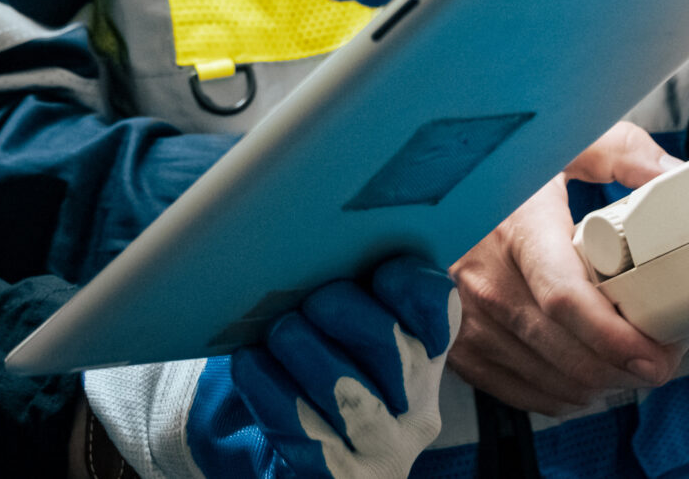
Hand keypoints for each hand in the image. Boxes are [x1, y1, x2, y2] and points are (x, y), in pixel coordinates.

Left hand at [228, 257, 458, 478]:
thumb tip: (306, 237)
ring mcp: (385, 448)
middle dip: (343, 314)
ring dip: (307, 354)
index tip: (374, 269)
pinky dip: (274, 394)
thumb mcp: (329, 324)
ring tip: (277, 333)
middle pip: (395, 346)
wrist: (281, 452)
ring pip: (353, 396)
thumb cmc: (300, 365)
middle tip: (306, 303)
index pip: (438, 308)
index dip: (410, 284)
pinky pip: (312, 438)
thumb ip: (337, 283)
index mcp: (422, 352)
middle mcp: (416, 403)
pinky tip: (250, 366)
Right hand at [450, 123, 685, 417]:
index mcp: (514, 226)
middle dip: (627, 368)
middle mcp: (484, 278)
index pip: (565, 298)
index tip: (656, 352)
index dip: (616, 337)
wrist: (429, 172)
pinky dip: (565, 391)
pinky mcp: (459, 343)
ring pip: (552, 379)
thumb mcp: (560, 142)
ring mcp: (466, 317)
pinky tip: (588, 370)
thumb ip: (622, 153)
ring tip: (632, 360)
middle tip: (664, 356)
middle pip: (567, 352)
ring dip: (602, 382)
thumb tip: (677, 177)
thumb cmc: (500, 162)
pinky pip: (524, 392)